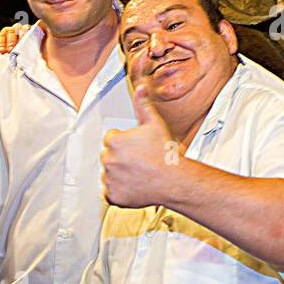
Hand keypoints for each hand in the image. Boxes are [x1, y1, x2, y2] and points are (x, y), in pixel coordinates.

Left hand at [0, 22, 29, 52]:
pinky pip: (29, 29)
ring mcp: (23, 28)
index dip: (1, 43)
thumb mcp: (6, 47)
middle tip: (9, 50)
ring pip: (20, 29)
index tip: (1, 51)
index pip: (2, 36)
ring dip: (20, 38)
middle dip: (10, 42)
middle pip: (11, 32)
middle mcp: (14, 28)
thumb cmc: (15, 46)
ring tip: (19, 46)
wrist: (29, 44)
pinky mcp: (31, 29)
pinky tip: (27, 40)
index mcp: (5, 32)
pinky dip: (28, 33)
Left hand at [100, 85, 176, 207]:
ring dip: (120, 173)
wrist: (174, 180)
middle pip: (109, 156)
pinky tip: (135, 185)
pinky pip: (111, 192)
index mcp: (114, 141)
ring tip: (139, 173)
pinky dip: (120, 190)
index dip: (126, 142)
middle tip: (140, 160)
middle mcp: (108, 159)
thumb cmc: (165, 154)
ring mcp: (110, 179)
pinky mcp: (113, 196)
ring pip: (109, 173)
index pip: (111, 139)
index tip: (138, 147)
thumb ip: (143, 104)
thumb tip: (140, 88)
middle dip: (121, 157)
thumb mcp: (155, 124)